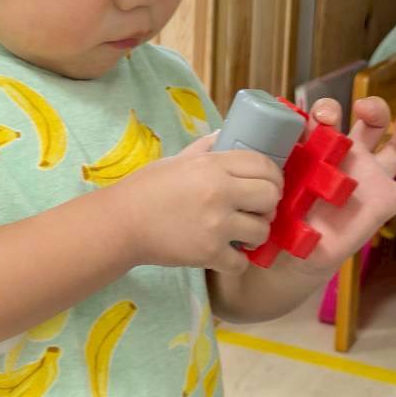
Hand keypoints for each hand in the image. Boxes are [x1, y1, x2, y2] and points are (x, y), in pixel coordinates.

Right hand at [117, 133, 282, 272]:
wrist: (121, 223)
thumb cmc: (146, 189)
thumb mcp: (177, 159)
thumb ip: (206, 148)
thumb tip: (227, 134)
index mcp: (212, 165)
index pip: (263, 164)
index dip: (274, 175)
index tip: (270, 183)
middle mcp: (219, 192)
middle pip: (270, 196)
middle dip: (269, 204)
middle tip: (257, 209)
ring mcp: (216, 225)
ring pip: (262, 231)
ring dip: (255, 234)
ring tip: (242, 234)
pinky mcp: (209, 253)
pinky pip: (242, 262)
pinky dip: (237, 262)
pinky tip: (227, 255)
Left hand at [293, 96, 395, 274]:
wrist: (297, 250)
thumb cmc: (285, 214)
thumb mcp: (281, 188)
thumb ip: (282, 174)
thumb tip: (274, 167)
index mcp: (321, 146)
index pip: (328, 117)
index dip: (327, 111)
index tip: (325, 118)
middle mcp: (350, 155)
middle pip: (370, 122)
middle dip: (373, 108)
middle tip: (366, 108)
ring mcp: (372, 177)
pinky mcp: (387, 201)